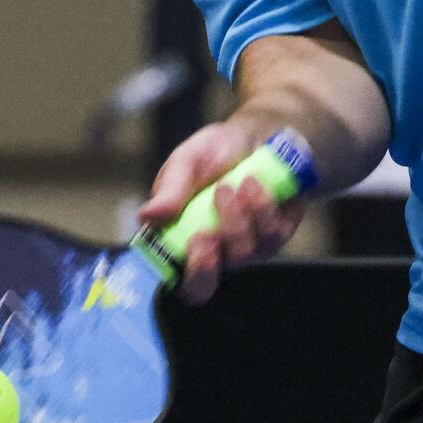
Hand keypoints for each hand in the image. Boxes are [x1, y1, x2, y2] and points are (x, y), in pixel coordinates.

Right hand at [137, 121, 308, 304]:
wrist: (255, 135)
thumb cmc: (213, 154)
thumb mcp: (186, 163)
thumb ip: (170, 190)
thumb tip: (145, 217)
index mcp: (182, 241)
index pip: (180, 282)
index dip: (187, 275)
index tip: (194, 241)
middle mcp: (214, 254)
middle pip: (204, 288)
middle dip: (205, 264)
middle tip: (205, 232)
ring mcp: (247, 248)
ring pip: (241, 254)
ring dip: (234, 218)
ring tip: (228, 185)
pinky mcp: (277, 234)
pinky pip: (271, 233)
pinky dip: (260, 206)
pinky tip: (252, 183)